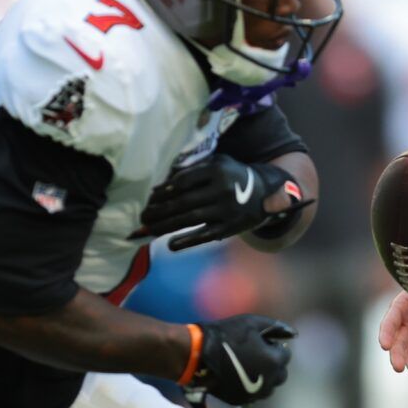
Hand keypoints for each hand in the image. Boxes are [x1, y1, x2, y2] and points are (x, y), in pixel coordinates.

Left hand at [131, 155, 308, 250]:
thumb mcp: (218, 163)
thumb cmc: (233, 175)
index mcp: (217, 170)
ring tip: (148, 229)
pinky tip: (170, 244)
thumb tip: (161, 186)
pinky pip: (204, 235)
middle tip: (143, 216)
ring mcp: (226, 210)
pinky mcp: (229, 227)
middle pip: (183, 202)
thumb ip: (192, 170)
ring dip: (165, 225)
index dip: (164, 190)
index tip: (151, 197)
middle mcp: (222, 189)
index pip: (183, 181)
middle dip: (159, 210)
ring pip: (189, 219)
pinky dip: (187, 240)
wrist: (264, 192)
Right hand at [188, 314, 293, 405]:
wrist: (197, 355)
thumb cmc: (226, 335)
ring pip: (268, 387)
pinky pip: (254, 395)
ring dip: (264, 377)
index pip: (286, 355)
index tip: (262, 341)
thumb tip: (294, 334)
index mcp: (273, 361)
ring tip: (248, 365)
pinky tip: (239, 376)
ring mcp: (254, 394)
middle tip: (258, 354)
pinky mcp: (240, 400)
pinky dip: (251, 387)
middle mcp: (267, 381)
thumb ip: (276, 327)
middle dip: (273, 364)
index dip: (274, 346)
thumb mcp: (252, 323)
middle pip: (281, 374)